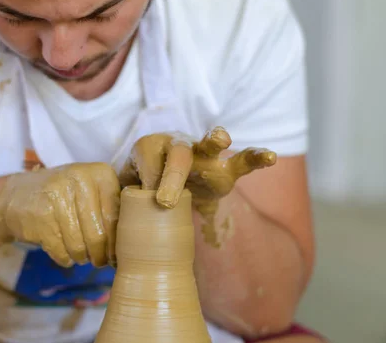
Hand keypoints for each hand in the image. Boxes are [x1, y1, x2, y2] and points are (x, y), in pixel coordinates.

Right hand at [0, 163, 119, 267]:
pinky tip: (62, 250)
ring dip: (81, 257)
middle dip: (100, 255)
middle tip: (99, 260)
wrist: (16, 195)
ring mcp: (58, 196)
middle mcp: (80, 179)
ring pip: (80, 247)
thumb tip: (133, 246)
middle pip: (99, 235)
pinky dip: (64, 258)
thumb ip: (111, 208)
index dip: (117, 241)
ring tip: (79, 253)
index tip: (116, 253)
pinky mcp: (41, 217)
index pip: (117, 217)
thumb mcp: (90, 190)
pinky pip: (62, 252)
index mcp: (100, 173)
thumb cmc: (64, 196)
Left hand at [119, 127, 276, 244]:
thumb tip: (116, 245)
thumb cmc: (144, 191)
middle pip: (176, 153)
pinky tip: (269, 157)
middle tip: (164, 200)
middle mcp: (176, 146)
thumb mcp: (129, 198)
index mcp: (148, 149)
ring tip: (221, 139)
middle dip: (171, 175)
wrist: (168, 186)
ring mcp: (203, 155)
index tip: (144, 201)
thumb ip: (126, 210)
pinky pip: (243, 161)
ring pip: (210, 145)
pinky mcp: (225, 168)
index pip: (146, 160)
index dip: (144, 180)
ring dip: (214, 140)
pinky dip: (255, 158)